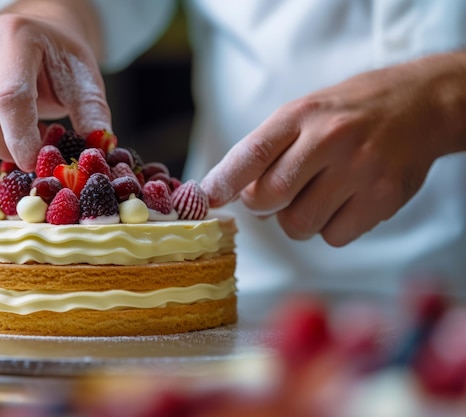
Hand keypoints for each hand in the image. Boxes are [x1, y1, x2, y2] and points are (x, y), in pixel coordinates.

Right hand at [0, 1, 110, 170]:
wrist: (31, 37)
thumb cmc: (59, 61)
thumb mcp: (84, 79)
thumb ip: (92, 113)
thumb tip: (96, 151)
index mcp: (15, 36)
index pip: (10, 95)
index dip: (22, 136)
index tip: (37, 162)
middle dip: (9, 146)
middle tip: (36, 152)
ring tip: (23, 133)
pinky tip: (2, 128)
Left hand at [201, 52, 465, 245]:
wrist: (420, 105)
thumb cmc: (348, 113)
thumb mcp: (303, 113)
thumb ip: (268, 150)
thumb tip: (232, 195)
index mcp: (301, 115)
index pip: (252, 153)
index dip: (223, 181)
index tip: (205, 200)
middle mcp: (329, 139)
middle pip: (268, 198)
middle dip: (264, 205)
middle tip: (279, 192)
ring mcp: (359, 170)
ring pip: (298, 225)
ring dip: (298, 219)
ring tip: (319, 193)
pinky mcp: (382, 198)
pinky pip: (333, 237)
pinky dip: (330, 228)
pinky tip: (344, 202)